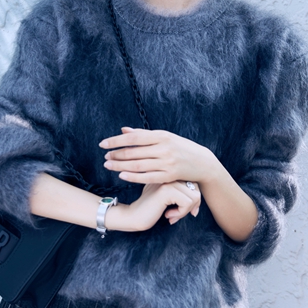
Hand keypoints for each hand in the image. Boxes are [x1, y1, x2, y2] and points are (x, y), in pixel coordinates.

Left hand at [100, 127, 217, 184]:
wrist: (203, 163)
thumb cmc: (181, 148)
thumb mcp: (165, 137)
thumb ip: (143, 135)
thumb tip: (123, 130)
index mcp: (161, 135)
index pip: (134, 137)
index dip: (116, 141)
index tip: (103, 144)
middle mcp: (164, 148)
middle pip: (134, 152)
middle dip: (116, 155)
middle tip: (105, 157)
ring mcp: (167, 162)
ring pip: (138, 165)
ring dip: (120, 166)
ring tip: (108, 166)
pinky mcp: (170, 175)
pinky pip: (148, 177)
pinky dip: (133, 177)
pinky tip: (122, 176)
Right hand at [107, 180, 200, 231]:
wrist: (133, 216)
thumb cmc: (150, 208)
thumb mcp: (166, 197)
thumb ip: (179, 192)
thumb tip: (198, 197)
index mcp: (170, 173)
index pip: (194, 183)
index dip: (194, 199)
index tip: (186, 211)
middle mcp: (170, 173)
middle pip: (197, 189)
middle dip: (192, 206)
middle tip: (178, 214)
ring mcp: (168, 181)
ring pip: (194, 197)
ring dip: (185, 211)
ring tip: (172, 215)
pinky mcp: (166, 190)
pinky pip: (187, 203)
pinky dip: (181, 213)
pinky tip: (168, 215)